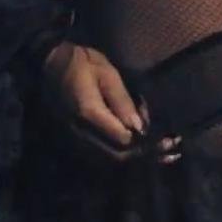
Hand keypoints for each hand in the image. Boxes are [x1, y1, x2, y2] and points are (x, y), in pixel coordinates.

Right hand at [40, 42, 178, 162]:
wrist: (50, 62)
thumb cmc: (82, 62)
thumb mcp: (107, 74)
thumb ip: (123, 102)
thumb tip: (140, 128)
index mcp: (88, 113)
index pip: (122, 139)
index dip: (146, 142)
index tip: (168, 139)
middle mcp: (80, 132)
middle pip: (117, 155)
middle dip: (145, 155)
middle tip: (171, 151)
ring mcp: (74, 137)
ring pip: (109, 158)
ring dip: (136, 159)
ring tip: (162, 156)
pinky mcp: (74, 137)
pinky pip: (101, 153)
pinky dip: (122, 154)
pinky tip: (140, 151)